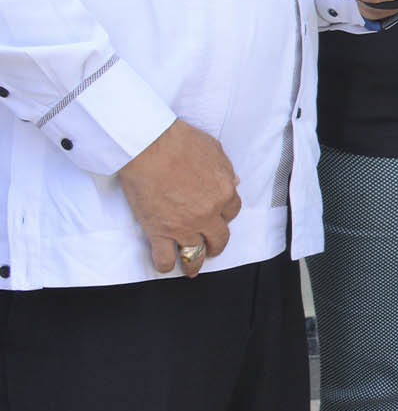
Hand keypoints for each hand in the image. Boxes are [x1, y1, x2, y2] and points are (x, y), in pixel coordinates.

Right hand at [117, 119, 241, 276]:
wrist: (150, 147)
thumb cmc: (180, 142)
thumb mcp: (215, 150)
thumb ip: (225, 169)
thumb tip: (234, 182)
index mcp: (224, 192)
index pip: (232, 211)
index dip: (224, 215)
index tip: (218, 217)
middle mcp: (208, 213)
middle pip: (219, 237)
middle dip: (216, 245)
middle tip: (211, 248)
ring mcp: (184, 225)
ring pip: (195, 253)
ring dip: (195, 262)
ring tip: (192, 268)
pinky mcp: (159, 231)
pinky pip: (165, 258)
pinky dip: (165, 265)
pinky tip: (166, 265)